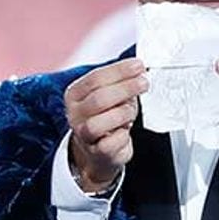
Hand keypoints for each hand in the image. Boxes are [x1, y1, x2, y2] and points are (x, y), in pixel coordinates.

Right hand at [65, 59, 148, 192]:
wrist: (101, 151)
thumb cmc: (108, 118)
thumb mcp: (111, 96)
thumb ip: (120, 83)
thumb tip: (139, 71)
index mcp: (75, 95)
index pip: (96, 79)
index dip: (119, 71)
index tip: (138, 66)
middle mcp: (75, 114)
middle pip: (99, 98)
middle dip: (125, 89)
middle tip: (143, 83)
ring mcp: (83, 135)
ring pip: (98, 123)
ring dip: (122, 114)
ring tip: (132, 111)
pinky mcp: (97, 153)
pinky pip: (110, 144)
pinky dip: (123, 135)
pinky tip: (126, 130)